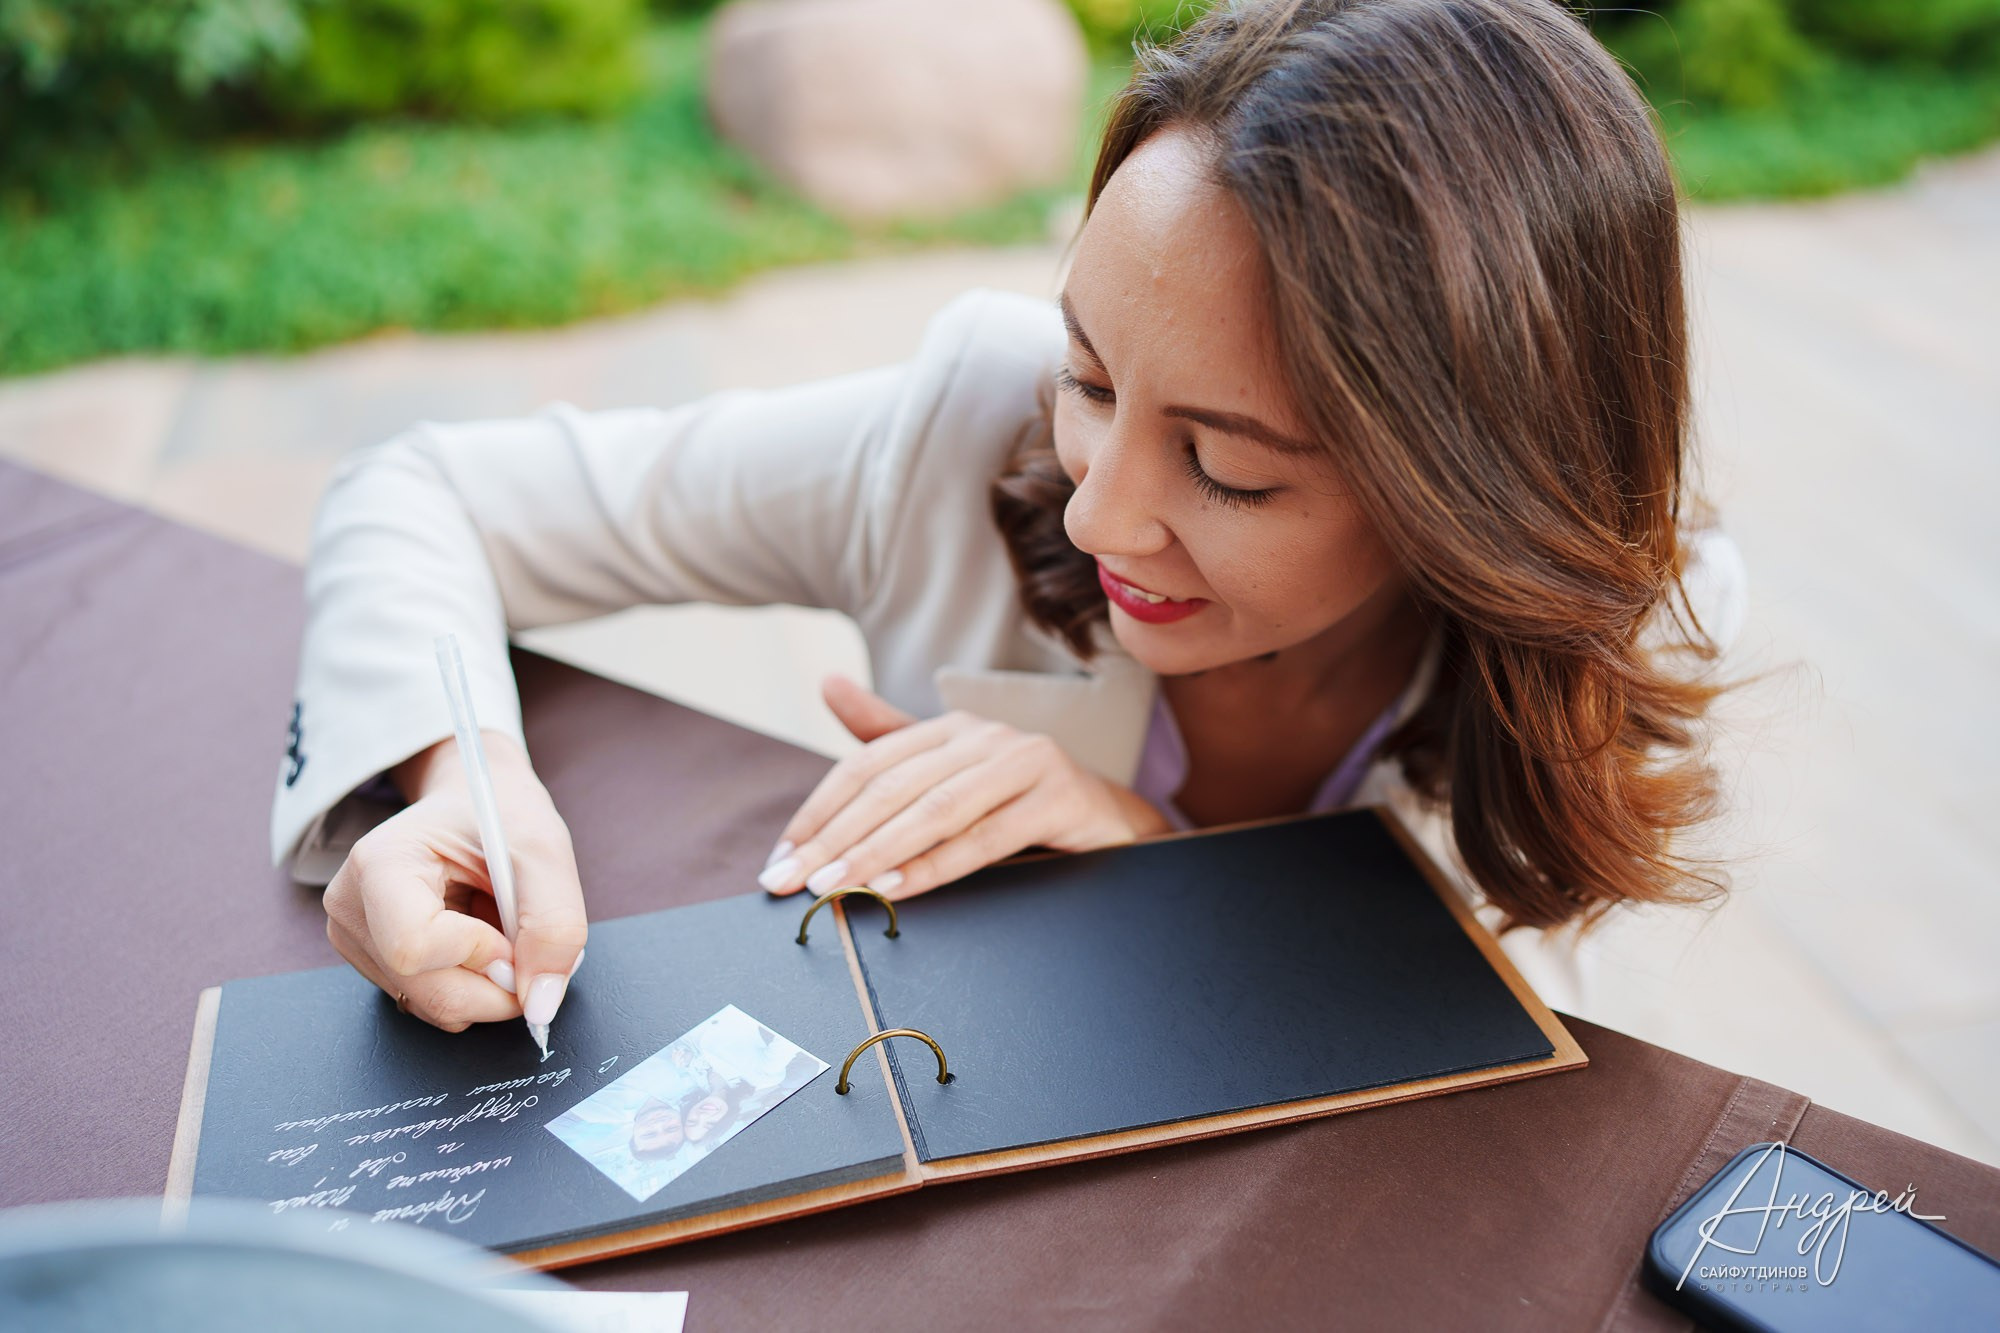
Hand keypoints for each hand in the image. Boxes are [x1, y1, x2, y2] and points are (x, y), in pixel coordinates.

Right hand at [323, 731, 587, 1032]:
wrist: (474, 803)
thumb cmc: (500, 812)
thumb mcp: (545, 852)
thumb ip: (555, 927)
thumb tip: (542, 1005)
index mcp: (379, 864)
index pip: (416, 948)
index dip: (483, 954)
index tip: (514, 928)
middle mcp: (351, 908)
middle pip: (431, 993)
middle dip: (499, 983)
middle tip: (526, 940)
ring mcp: (357, 941)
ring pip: (437, 1007)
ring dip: (490, 982)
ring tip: (496, 926)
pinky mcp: (375, 964)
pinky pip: (436, 1004)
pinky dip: (474, 984)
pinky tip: (479, 941)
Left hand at [757, 674, 1170, 900]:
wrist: (1114, 825)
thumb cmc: (1022, 805)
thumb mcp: (952, 776)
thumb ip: (890, 739)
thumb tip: (828, 683)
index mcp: (952, 728)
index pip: (868, 764)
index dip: (819, 811)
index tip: (781, 859)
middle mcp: (986, 736)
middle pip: (893, 787)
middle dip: (834, 839)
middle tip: (790, 883)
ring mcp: (1026, 761)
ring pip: (935, 809)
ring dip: (876, 853)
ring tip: (833, 888)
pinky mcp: (1059, 797)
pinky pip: (985, 836)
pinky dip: (936, 865)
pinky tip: (897, 890)